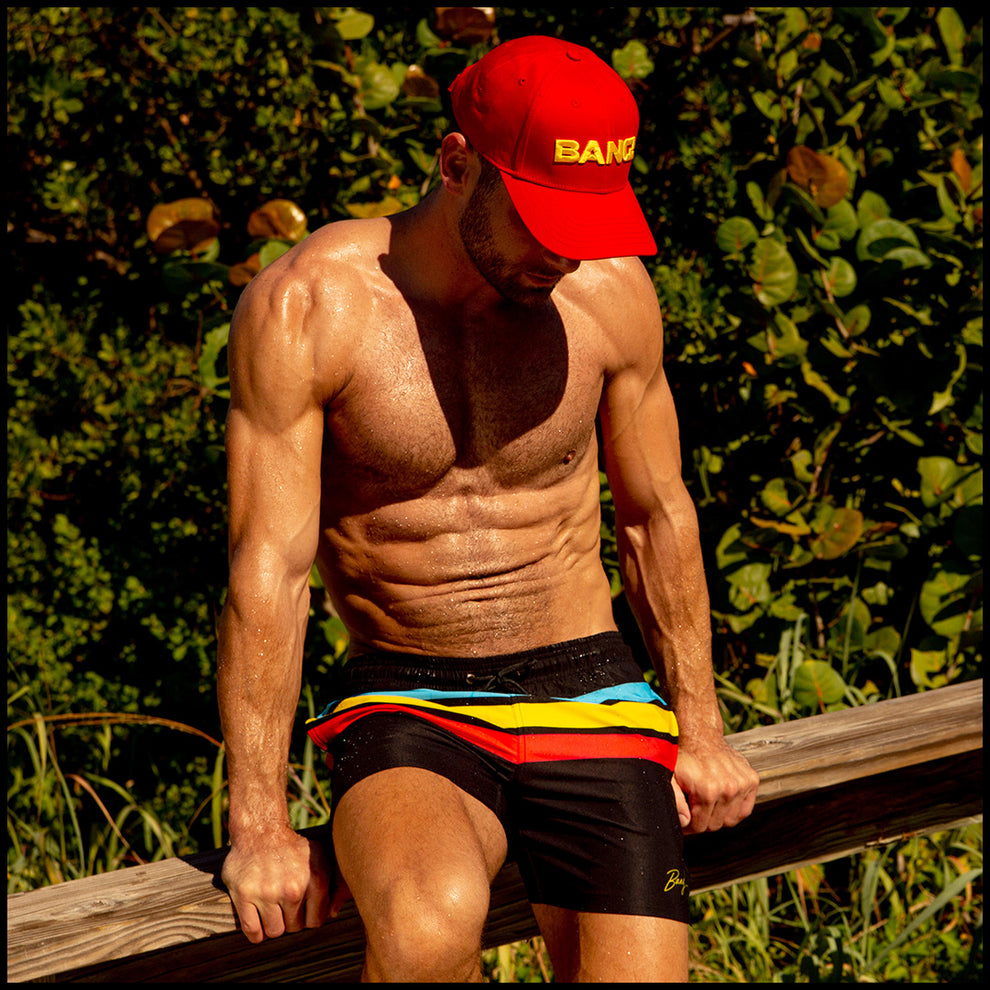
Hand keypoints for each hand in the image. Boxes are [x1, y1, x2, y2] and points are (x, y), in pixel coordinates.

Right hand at [221, 828, 332, 942]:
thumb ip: (333, 883)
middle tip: (283, 903)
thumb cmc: (293, 849)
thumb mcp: (320, 857)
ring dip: (272, 924)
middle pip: (294, 928)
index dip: (308, 917)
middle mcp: (293, 888)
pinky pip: (252, 931)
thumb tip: (334, 912)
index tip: (301, 908)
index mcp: (316, 880)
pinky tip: (258, 920)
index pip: (315, 922)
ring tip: (271, 908)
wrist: (261, 831)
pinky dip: (256, 932)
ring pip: (274, 932)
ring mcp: (268, 892)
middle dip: (289, 919)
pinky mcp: (244, 895)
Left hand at [672, 735, 758, 834]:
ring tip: (707, 802)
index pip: (700, 826)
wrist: (701, 736)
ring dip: (718, 815)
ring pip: (731, 820)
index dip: (690, 824)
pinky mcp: (752, 780)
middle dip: (703, 820)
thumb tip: (685, 823)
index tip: (685, 817)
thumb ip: (675, 802)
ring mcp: (742, 784)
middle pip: (715, 825)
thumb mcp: (671, 778)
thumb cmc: (683, 758)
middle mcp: (728, 788)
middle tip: (694, 808)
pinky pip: (745, 810)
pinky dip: (734, 810)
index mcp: (708, 790)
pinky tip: (722, 800)